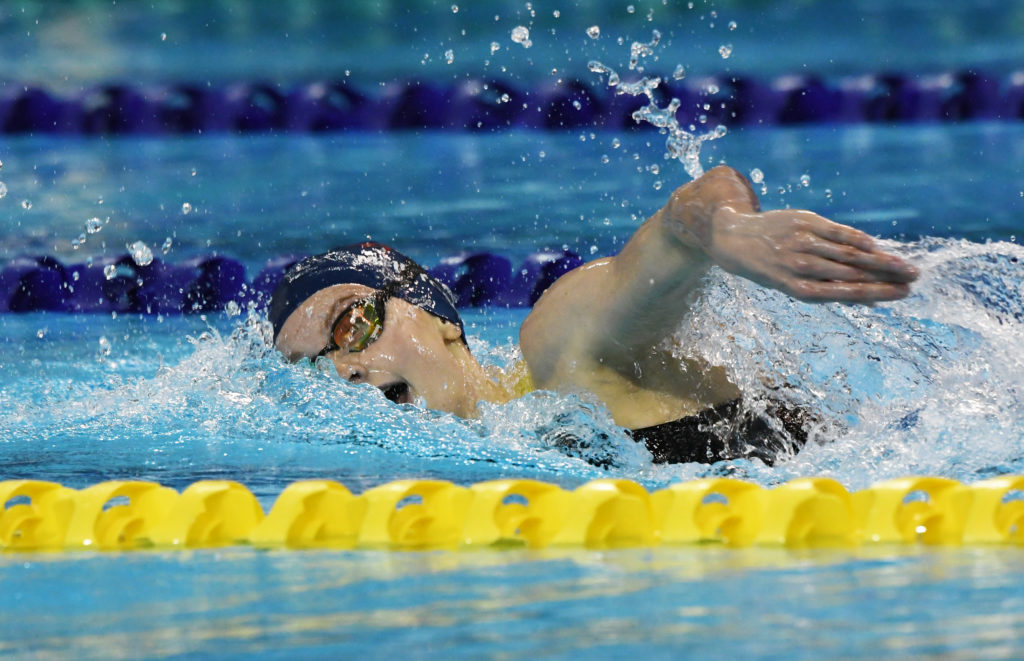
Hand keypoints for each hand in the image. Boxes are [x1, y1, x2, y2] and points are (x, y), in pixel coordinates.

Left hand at [707, 207, 919, 302]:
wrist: (735, 240)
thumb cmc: (772, 267)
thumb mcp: (793, 285)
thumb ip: (830, 289)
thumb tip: (870, 302)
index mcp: (799, 289)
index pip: (846, 293)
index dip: (877, 294)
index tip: (902, 294)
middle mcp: (801, 267)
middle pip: (853, 272)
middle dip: (887, 277)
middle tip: (914, 280)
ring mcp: (802, 243)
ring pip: (849, 253)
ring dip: (881, 260)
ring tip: (905, 266)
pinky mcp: (803, 222)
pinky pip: (837, 232)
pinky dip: (859, 239)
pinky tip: (878, 246)